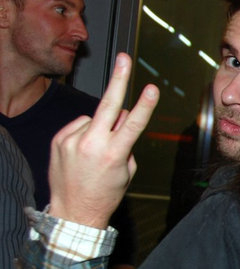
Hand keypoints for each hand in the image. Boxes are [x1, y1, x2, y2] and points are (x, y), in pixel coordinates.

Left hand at [48, 53, 158, 227]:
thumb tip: (124, 118)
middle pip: (108, 104)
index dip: (145, 105)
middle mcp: (91, 144)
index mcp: (114, 154)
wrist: (73, 211)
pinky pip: (78, 126)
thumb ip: (127, 143)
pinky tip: (83, 150)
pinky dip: (84, 132)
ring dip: (100, 127)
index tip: (152, 88)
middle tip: (124, 57)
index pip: (133, 124)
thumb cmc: (105, 193)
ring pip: (94, 119)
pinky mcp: (58, 140)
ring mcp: (72, 140)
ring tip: (95, 152)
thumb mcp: (127, 171)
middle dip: (119, 79)